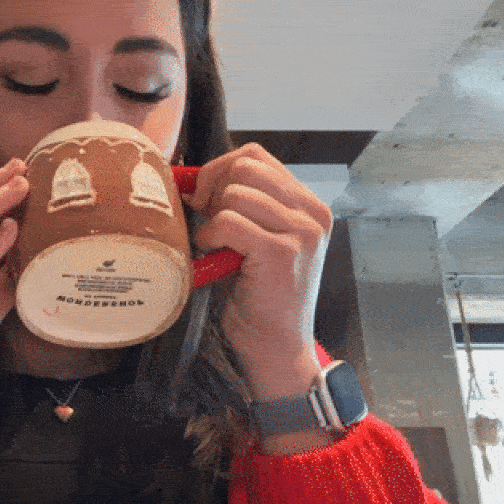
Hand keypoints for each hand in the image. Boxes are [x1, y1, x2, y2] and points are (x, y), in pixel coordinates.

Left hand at [185, 143, 332, 399]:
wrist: (276, 348)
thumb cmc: (257, 296)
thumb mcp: (256, 239)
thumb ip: (241, 206)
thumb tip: (191, 178)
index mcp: (308, 205)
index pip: (256, 156)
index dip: (219, 171)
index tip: (205, 201)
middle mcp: (312, 213)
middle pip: (246, 165)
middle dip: (213, 189)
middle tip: (207, 222)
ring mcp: (302, 232)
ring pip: (236, 192)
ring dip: (213, 218)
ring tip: (217, 246)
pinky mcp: (282, 253)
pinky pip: (229, 222)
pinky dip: (211, 236)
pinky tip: (216, 257)